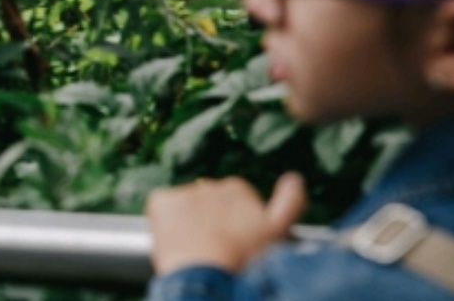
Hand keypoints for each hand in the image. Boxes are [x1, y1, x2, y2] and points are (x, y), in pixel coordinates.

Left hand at [146, 173, 305, 274]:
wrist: (207, 276)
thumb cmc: (247, 259)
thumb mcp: (279, 231)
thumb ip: (290, 202)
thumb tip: (294, 178)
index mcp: (238, 188)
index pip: (232, 203)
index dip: (233, 225)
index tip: (234, 243)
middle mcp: (209, 184)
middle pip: (207, 205)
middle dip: (210, 222)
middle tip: (214, 249)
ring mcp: (182, 191)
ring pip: (184, 209)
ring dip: (187, 223)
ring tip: (196, 249)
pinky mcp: (160, 200)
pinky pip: (160, 207)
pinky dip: (163, 221)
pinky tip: (175, 239)